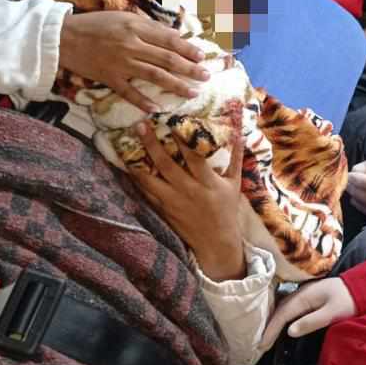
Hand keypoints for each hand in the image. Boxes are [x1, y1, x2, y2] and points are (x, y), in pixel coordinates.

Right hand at [59, 11, 209, 110]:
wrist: (64, 37)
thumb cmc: (96, 25)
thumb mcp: (124, 17)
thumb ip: (149, 27)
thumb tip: (175, 36)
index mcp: (136, 26)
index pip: (169, 39)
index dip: (188, 49)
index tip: (202, 56)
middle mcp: (131, 44)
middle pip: (167, 59)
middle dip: (190, 68)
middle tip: (206, 76)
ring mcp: (120, 63)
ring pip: (155, 76)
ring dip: (177, 86)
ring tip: (193, 93)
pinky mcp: (109, 78)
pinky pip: (129, 92)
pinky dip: (143, 102)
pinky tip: (157, 109)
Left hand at [126, 121, 245, 279]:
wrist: (215, 243)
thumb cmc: (226, 210)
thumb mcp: (234, 184)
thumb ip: (235, 158)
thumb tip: (240, 134)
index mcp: (208, 183)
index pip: (193, 157)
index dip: (182, 139)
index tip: (171, 121)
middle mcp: (189, 191)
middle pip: (166, 165)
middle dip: (152, 144)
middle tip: (141, 125)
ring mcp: (173, 202)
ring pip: (150, 180)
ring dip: (137, 161)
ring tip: (126, 144)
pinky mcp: (163, 211)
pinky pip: (146, 193)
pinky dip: (137, 179)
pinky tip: (129, 166)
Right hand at [259, 276, 354, 351]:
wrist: (364, 286)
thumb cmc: (350, 300)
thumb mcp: (332, 313)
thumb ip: (311, 321)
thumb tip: (289, 331)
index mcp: (304, 296)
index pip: (283, 314)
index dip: (271, 329)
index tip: (262, 344)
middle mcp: (302, 293)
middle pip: (280, 309)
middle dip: (270, 326)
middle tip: (261, 343)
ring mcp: (306, 293)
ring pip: (284, 307)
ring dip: (275, 320)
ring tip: (268, 335)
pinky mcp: (311, 296)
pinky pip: (291, 306)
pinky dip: (283, 316)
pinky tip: (283, 322)